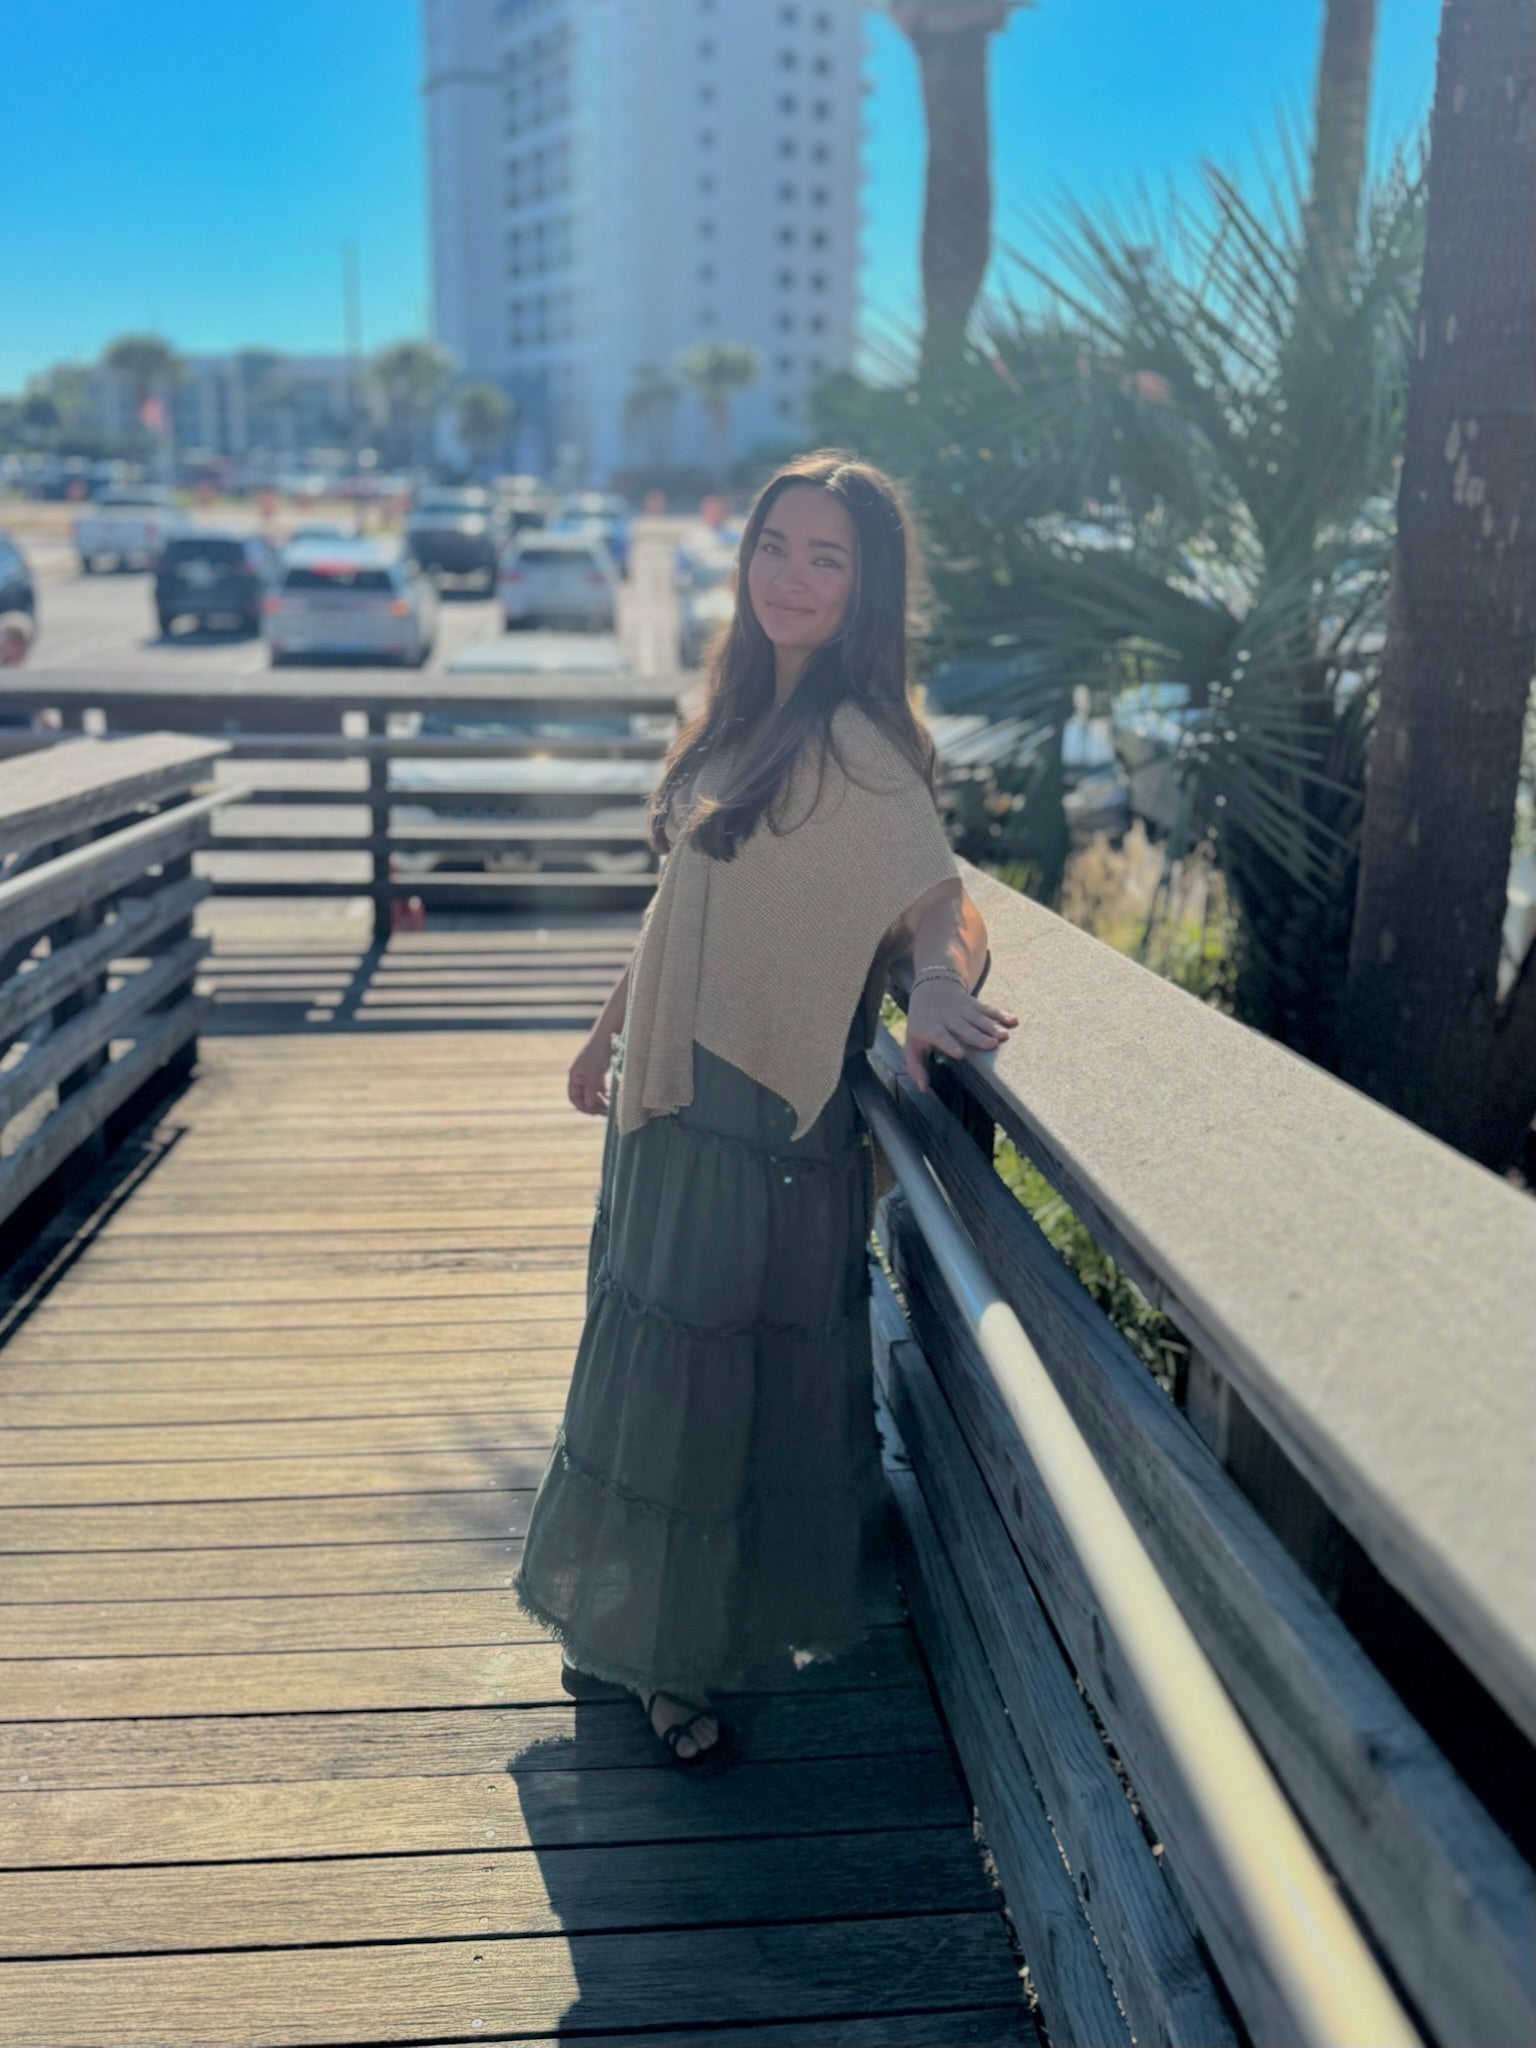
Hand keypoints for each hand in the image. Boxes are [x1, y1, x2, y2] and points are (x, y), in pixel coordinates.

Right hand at [568, 1025, 615, 1115]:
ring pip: (593, 1094)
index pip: (574, 1097)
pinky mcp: (600, 1072)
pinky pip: (600, 1088)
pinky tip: (613, 1098)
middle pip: (584, 1097)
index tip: (594, 1113)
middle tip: (605, 1113)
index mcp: (575, 1075)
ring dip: (600, 1102)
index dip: (582, 1107)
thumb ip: (591, 1087)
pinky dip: (606, 1094)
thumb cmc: (599, 1049)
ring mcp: (590, 1075)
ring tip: (610, 1108)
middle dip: (593, 1106)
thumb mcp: (596, 1069)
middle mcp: (581, 1076)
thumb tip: (588, 1105)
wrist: (609, 1032)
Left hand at [904, 977, 1018, 1095]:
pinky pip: (989, 1009)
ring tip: (1004, 1036)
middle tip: (992, 1045)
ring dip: (992, 1026)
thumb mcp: (912, 1042)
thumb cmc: (922, 1022)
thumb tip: (923, 1088)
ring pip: (979, 1019)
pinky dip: (1001, 1014)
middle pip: (965, 1028)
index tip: (960, 1054)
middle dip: (978, 1036)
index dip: (950, 1045)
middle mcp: (949, 1018)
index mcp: (932, 1028)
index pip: (941, 1036)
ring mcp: (963, 1010)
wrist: (931, 987)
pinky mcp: (975, 1004)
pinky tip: (1014, 1021)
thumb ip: (915, 1065)